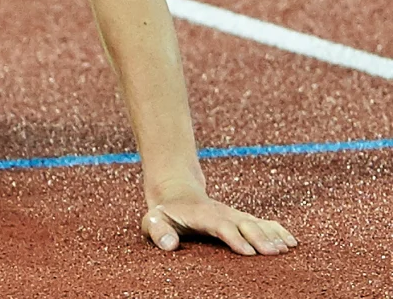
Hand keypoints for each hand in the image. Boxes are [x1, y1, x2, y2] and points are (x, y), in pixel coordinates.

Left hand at [142, 182, 296, 255]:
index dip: (233, 237)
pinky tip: (292, 241)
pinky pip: (262, 223)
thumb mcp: (152, 220)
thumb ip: (157, 231)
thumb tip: (169, 244)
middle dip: (259, 237)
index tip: (248, 251)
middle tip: (274, 252)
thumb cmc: (164, 214)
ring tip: (287, 248)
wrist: (176, 193)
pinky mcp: (241, 219)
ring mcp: (233, 215)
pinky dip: (277, 231)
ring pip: (255, 223)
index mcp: (201, 214)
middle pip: (243, 224)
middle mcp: (221, 213)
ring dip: (272, 235)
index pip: (219, 225)